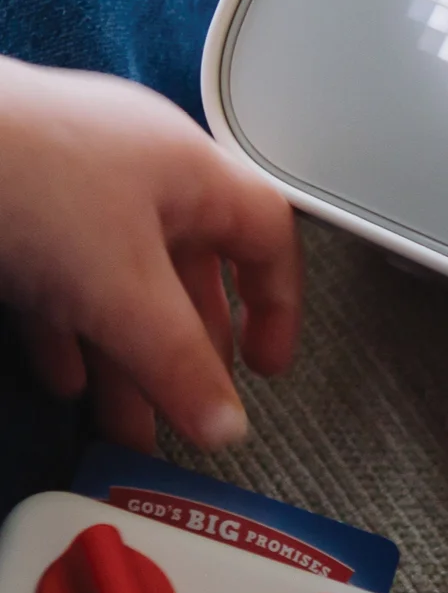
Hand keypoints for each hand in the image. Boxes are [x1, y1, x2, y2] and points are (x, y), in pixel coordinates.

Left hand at [0, 57, 300, 453]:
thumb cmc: (25, 173)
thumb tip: (224, 423)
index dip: (277, 306)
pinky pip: (63, 274)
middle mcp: (141, 169)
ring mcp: (75, 182)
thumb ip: (178, 364)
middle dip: (187, 354)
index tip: (264, 367)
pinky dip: (72, 329)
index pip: (267, 236)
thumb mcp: (121, 290)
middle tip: (187, 410)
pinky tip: (65, 376)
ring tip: (124, 423)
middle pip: (190, 272)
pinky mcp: (20, 199)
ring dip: (127, 356)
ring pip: (122, 282)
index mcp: (191, 169)